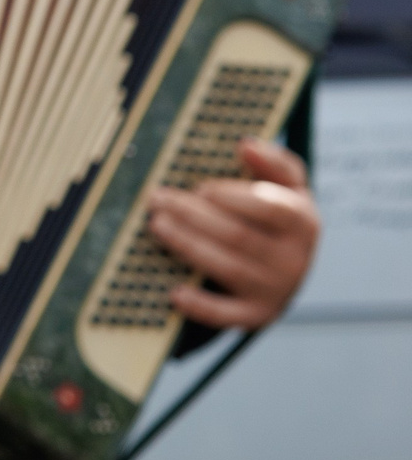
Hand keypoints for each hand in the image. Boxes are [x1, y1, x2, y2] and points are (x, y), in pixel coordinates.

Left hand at [148, 137, 320, 328]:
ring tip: (156, 225)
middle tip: (157, 198)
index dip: (234, 196)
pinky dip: (202, 306)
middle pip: (240, 236)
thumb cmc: (274, 218)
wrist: (284, 270)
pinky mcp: (257, 315)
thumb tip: (246, 144)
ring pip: (229, 268)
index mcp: (303, 222)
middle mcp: (295, 259)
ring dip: (189, 246)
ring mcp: (276, 290)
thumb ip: (272, 163)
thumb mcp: (284, 188)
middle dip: (195, 215)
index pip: (271, 207)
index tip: (200, 186)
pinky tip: (175, 293)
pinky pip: (229, 315)